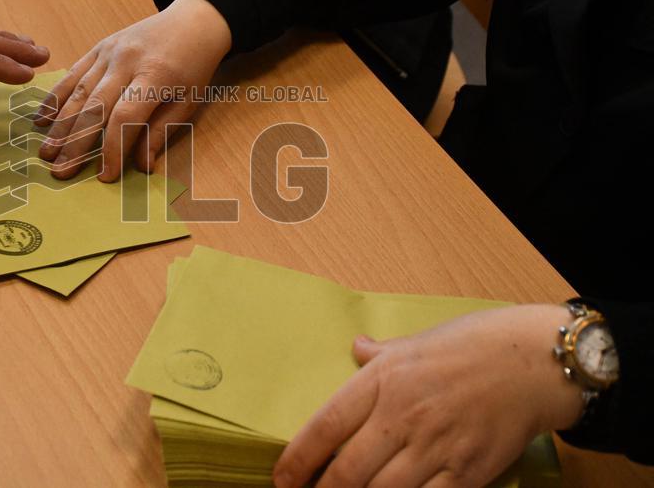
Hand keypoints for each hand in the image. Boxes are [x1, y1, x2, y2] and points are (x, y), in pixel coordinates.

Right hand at [34, 0, 230, 181]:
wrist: (192, 22)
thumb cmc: (193, 67)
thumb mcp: (188, 101)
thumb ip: (162, 132)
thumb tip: (141, 166)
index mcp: (155, 75)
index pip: (125, 117)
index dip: (112, 148)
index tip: (105, 176)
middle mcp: (127, 61)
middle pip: (95, 106)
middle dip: (75, 143)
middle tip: (60, 172)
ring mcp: (109, 52)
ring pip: (79, 91)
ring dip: (60, 125)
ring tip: (46, 152)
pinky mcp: (99, 47)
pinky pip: (73, 74)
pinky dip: (55, 97)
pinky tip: (42, 119)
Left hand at [273, 305, 583, 487]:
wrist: (533, 362)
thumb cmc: (471, 346)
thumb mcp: (415, 342)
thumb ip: (380, 354)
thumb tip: (356, 347)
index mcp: (383, 380)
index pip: (326, 425)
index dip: (298, 459)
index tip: (282, 479)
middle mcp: (402, 415)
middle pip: (347, 471)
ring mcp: (435, 447)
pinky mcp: (467, 472)